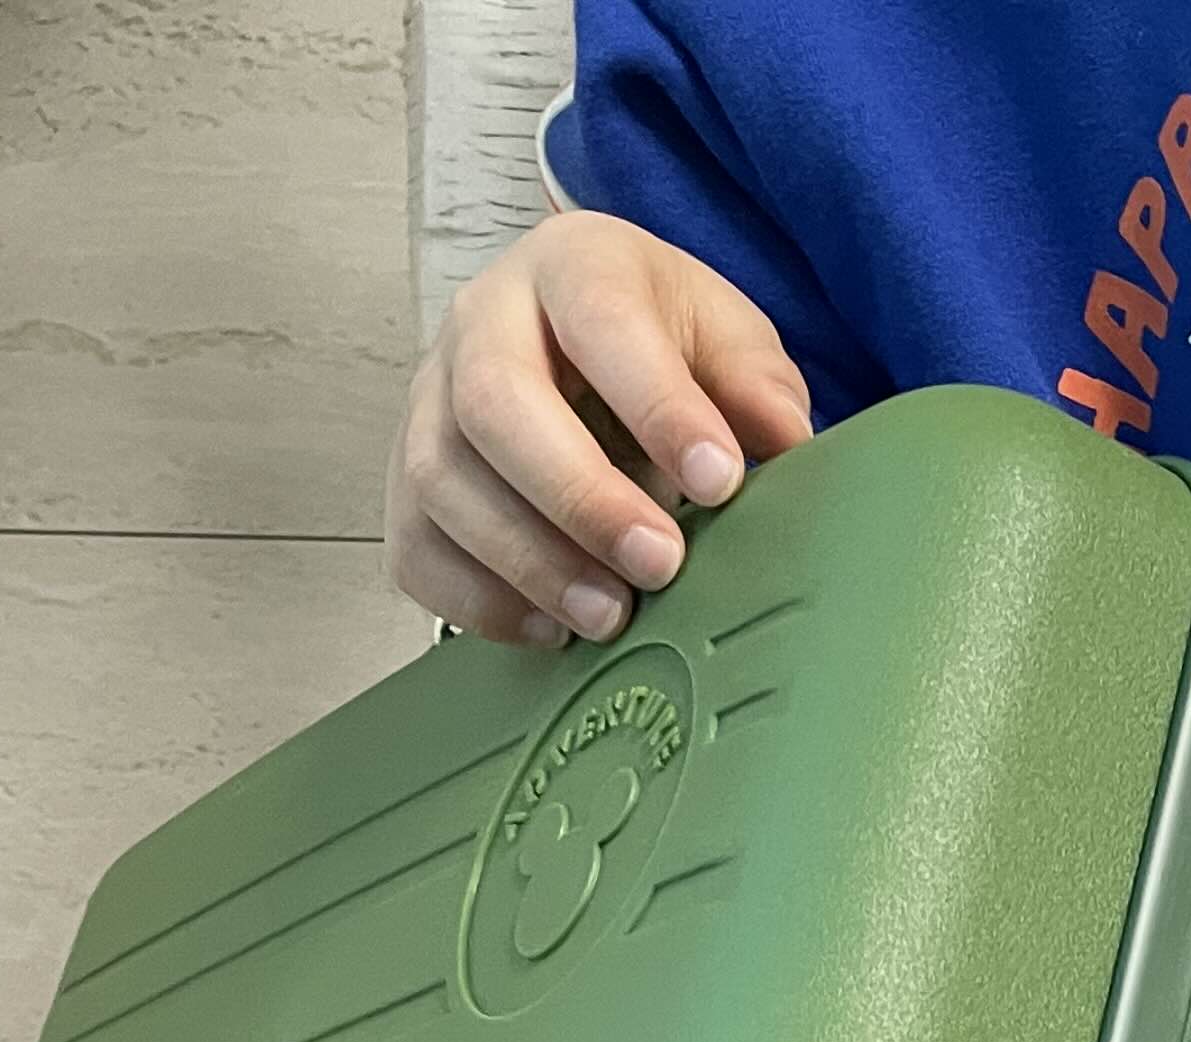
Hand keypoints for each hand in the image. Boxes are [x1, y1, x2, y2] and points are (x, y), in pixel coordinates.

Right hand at [388, 211, 814, 649]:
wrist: (576, 349)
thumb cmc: (656, 345)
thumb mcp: (724, 340)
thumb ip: (756, 385)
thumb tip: (786, 442)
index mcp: (568, 265)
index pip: (599, 319)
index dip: (657, 405)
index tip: (720, 482)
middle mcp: (478, 322)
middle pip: (494, 402)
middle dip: (580, 496)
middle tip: (660, 564)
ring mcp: (428, 403)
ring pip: (442, 481)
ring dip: (530, 562)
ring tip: (612, 615)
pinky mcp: (404, 486)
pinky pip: (415, 549)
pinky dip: (480, 600)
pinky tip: (552, 629)